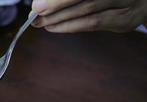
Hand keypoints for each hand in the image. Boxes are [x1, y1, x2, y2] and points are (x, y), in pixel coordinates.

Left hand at [31, 0, 146, 32]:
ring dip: (60, 18)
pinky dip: (71, 26)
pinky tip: (54, 28)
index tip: (37, 4)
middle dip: (56, 5)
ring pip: (88, 10)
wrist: (139, 1)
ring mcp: (126, 2)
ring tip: (40, 22)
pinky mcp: (125, 20)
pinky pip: (94, 23)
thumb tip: (41, 2)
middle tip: (36, 12)